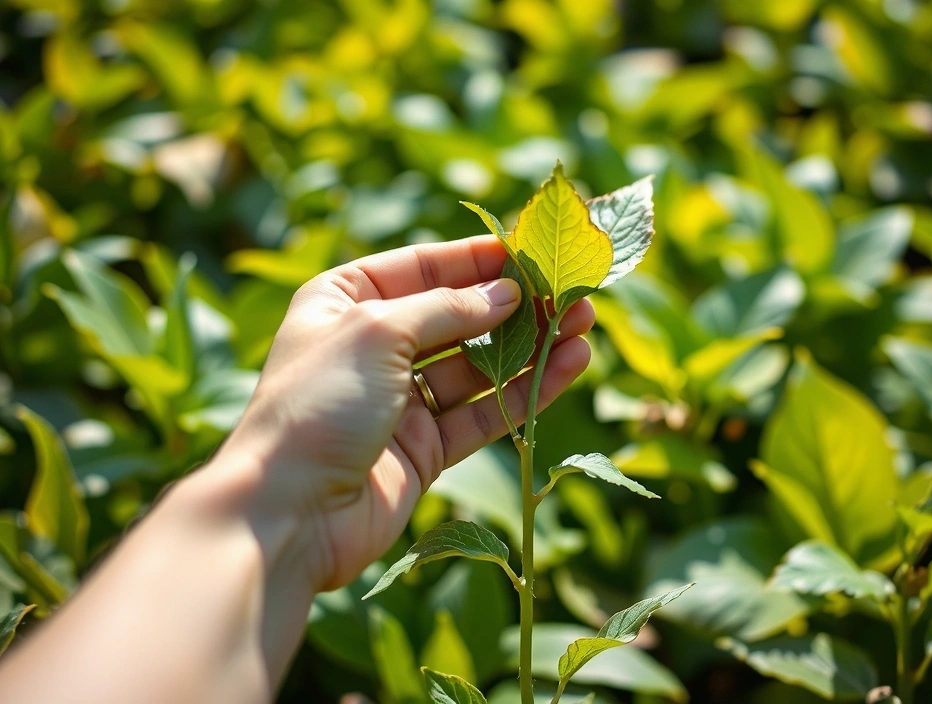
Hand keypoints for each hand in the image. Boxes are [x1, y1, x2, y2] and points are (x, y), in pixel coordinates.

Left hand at [216, 236, 593, 590]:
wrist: (288, 512)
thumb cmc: (317, 404)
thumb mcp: (378, 331)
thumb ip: (449, 308)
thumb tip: (509, 293)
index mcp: (344, 301)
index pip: (422, 267)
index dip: (477, 259)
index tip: (532, 251)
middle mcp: (372, 347)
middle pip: (457, 316)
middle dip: (514, 304)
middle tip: (571, 292)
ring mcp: (399, 400)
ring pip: (477, 365)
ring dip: (530, 347)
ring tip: (583, 325)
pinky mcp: (424, 448)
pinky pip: (483, 411)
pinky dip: (526, 390)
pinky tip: (569, 366)